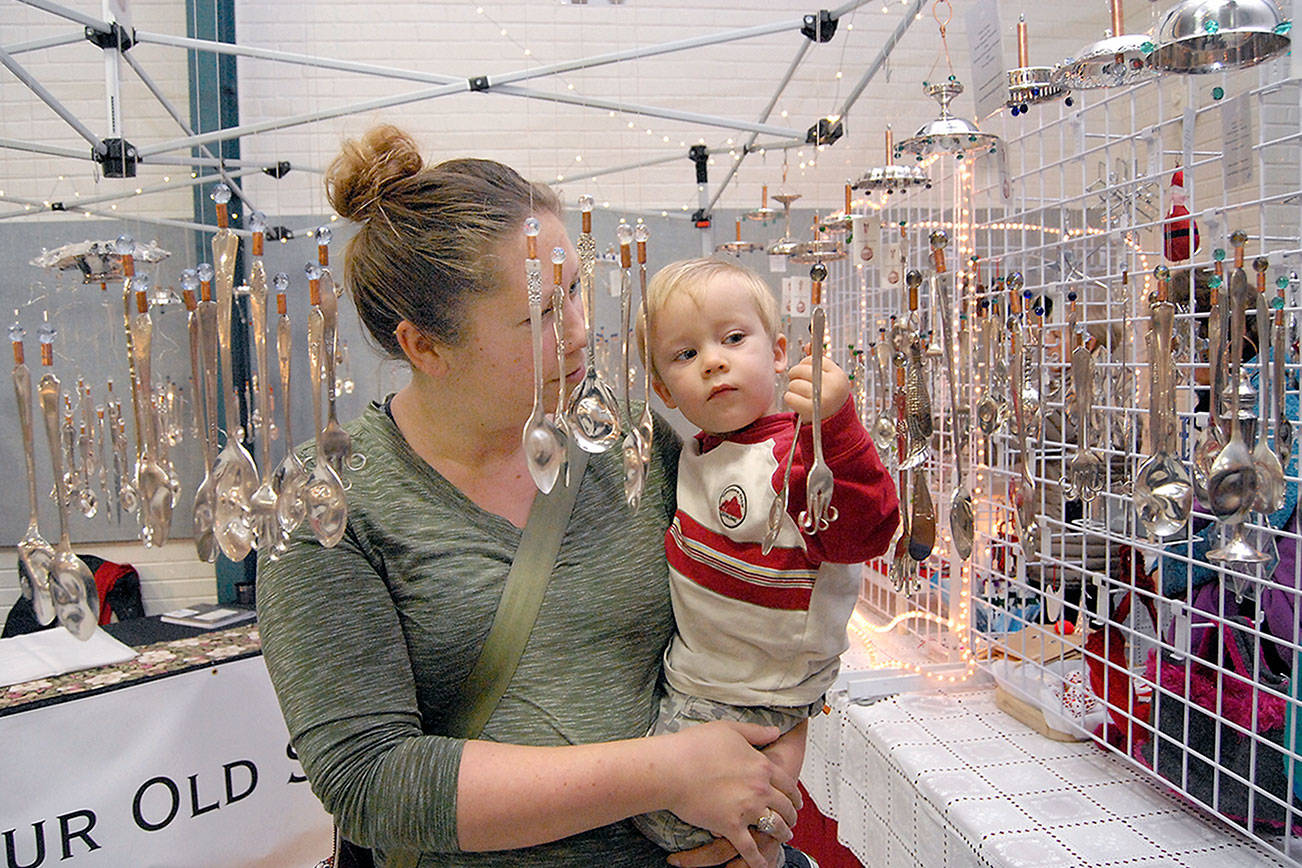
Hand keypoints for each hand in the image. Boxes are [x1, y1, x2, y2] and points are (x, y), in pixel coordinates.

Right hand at [658, 721, 801, 867]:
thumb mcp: (730, 729)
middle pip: (785, 807)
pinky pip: (750, 849)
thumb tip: (776, 731)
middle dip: (791, 815)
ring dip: (782, 834)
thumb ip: (756, 732)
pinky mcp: (730, 827)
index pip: (788, 784)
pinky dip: (757, 860)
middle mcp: (760, 789)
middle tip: (792, 820)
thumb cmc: (696, 745)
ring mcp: (747, 810)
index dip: (794, 794)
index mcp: (762, 766)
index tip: (796, 801)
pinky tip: (762, 864)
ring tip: (783, 837)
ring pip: (774, 827)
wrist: (673, 768)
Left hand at [784, 352, 848, 423]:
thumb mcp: (829, 377)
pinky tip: (796, 400)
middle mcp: (832, 385)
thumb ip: (819, 361)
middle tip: (797, 380)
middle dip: (795, 374)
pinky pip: (789, 397)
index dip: (805, 364)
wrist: (834, 419)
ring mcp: (821, 398)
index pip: (813, 360)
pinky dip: (789, 397)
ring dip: (792, 387)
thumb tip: (808, 345)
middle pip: (801, 370)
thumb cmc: (828, 394)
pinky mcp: (810, 410)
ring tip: (799, 392)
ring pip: (794, 384)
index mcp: (838, 374)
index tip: (806, 372)